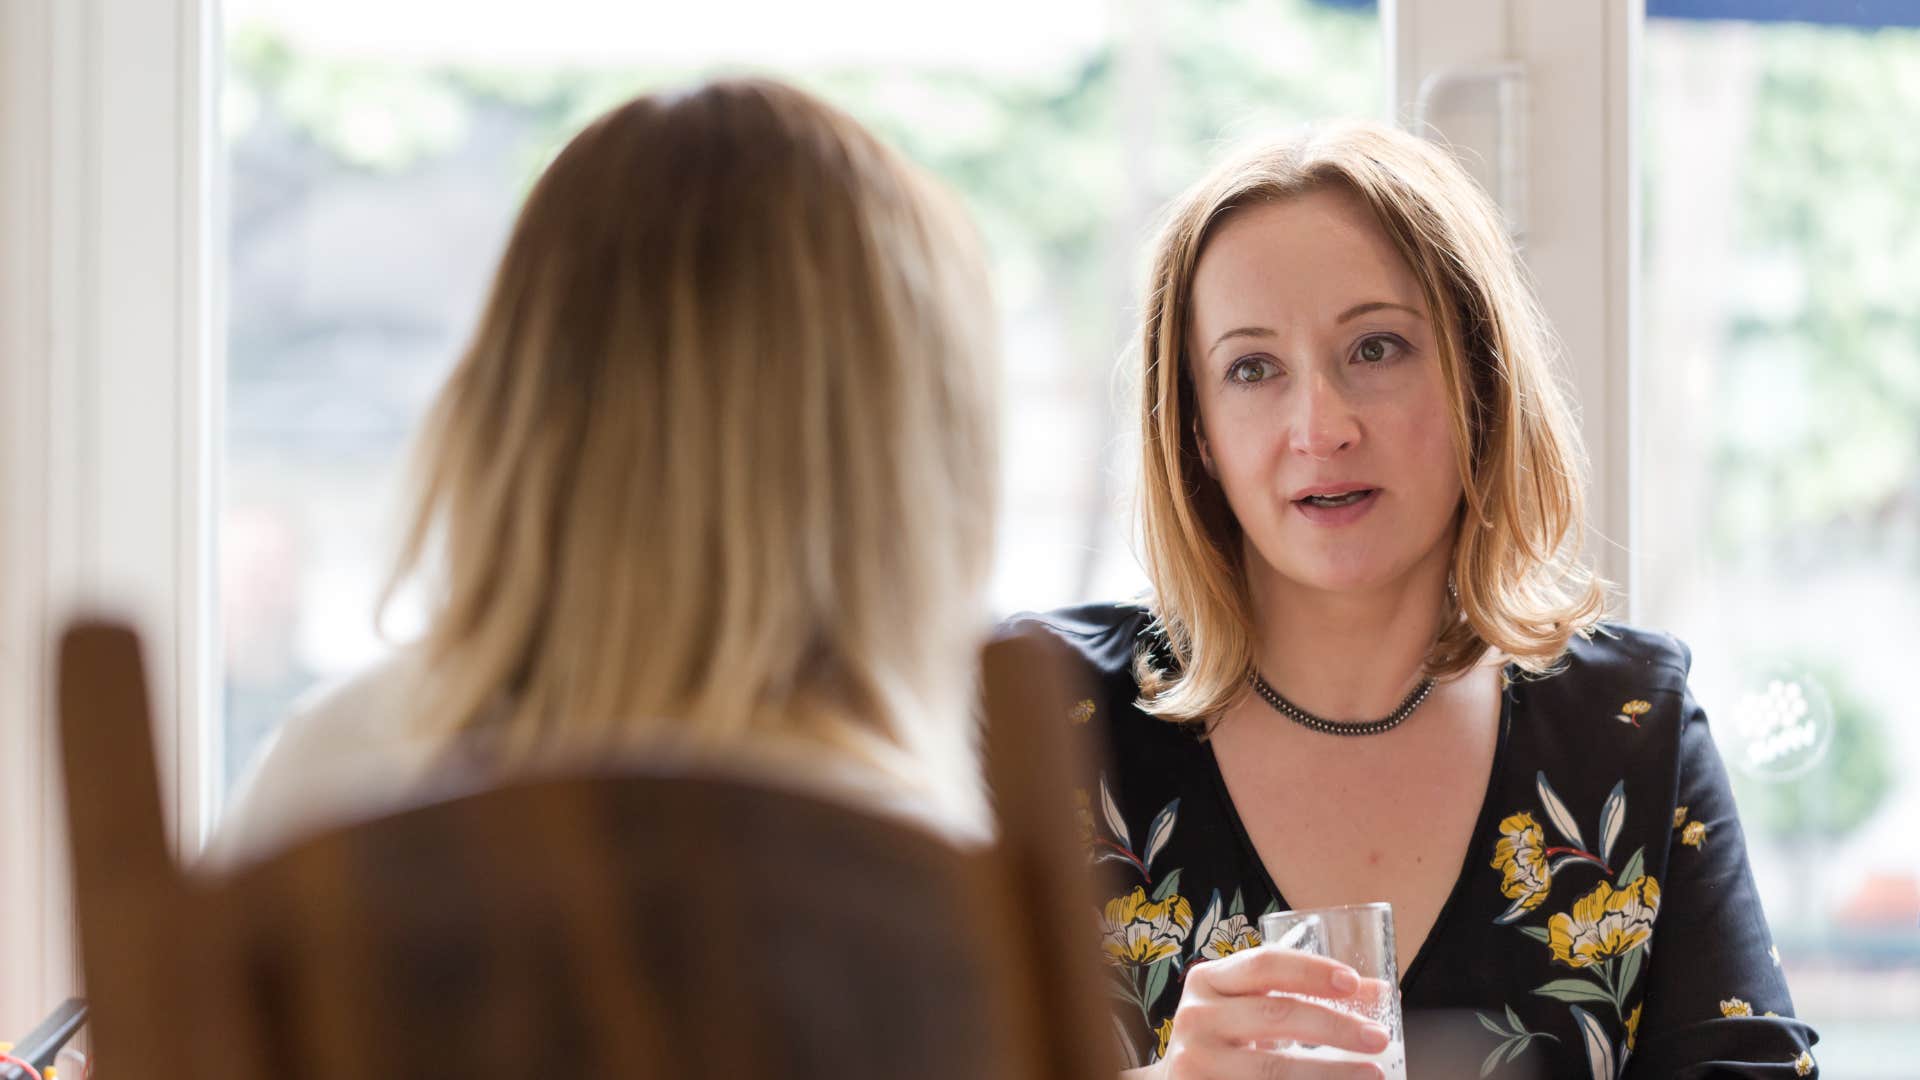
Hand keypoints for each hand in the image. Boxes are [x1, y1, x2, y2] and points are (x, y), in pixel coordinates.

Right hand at [1145, 945, 1393, 1078]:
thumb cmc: (1225, 1039)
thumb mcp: (1250, 1007)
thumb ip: (1299, 996)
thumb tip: (1380, 993)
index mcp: (1208, 980)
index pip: (1265, 964)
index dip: (1311, 970)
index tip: (1353, 982)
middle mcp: (1196, 1016)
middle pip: (1276, 1014)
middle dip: (1335, 1025)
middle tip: (1378, 1037)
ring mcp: (1196, 1060)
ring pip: (1274, 1067)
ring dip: (1331, 1072)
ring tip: (1373, 1073)